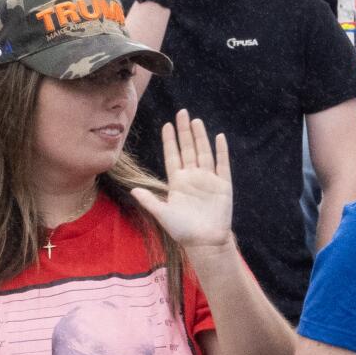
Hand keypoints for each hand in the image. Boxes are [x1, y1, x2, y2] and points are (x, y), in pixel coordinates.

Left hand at [131, 112, 232, 251]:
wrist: (205, 242)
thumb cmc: (183, 231)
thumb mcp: (163, 214)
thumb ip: (150, 201)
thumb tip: (132, 190)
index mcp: (177, 182)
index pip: (172, 156)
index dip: (170, 141)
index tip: (167, 125)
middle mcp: (192, 177)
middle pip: (188, 149)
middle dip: (184, 131)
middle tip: (181, 112)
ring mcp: (208, 180)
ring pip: (203, 152)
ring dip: (200, 137)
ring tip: (196, 120)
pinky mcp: (223, 185)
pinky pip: (222, 164)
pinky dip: (221, 150)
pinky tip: (218, 137)